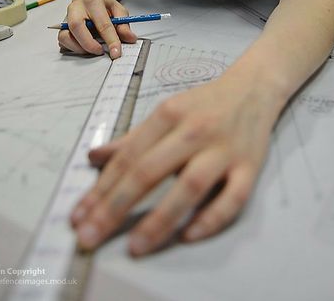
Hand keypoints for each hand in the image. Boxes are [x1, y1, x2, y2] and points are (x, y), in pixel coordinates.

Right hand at [58, 0, 136, 57]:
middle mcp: (76, 7)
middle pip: (77, 27)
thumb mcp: (118, 9)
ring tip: (92, 49)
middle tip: (100, 51)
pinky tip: (83, 47)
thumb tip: (130, 38)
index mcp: (93, 1)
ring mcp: (66, 17)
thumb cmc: (102, 4)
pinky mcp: (61, 27)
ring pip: (65, 36)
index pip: (102, 23)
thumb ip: (124, 24)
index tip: (116, 52)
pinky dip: (72, 47)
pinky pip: (62, 41)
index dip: (111, 40)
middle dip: (89, 44)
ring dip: (79, 47)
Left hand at [70, 70, 278, 255]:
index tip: (78, 217)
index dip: (101, 188)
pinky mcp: (250, 166)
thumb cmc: (205, 104)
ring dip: (160, 219)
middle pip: (150, 170)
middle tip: (90, 236)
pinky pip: (233, 197)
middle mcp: (194, 130)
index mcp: (169, 114)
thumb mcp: (166, 112)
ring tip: (134, 247)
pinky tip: (189, 235)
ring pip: (189, 186)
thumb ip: (131, 138)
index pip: (129, 156)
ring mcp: (224, 149)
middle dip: (116, 206)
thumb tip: (94, 157)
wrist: (254, 87)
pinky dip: (212, 217)